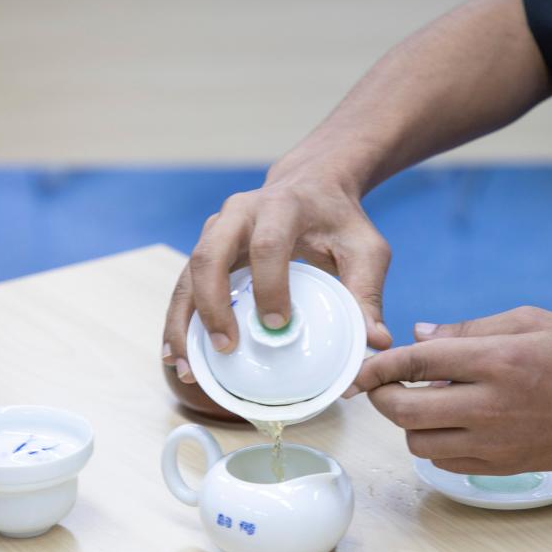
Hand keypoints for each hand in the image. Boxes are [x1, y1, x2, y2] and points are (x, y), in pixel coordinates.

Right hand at [162, 167, 393, 382]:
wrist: (312, 185)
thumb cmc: (339, 220)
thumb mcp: (365, 248)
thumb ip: (368, 291)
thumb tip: (375, 341)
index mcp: (282, 206)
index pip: (267, 243)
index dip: (269, 285)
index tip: (278, 325)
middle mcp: (239, 213)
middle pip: (210, 255)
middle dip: (212, 305)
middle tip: (226, 348)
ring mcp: (216, 228)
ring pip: (188, 273)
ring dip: (183, 320)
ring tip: (187, 366)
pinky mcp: (205, 246)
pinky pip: (183, 283)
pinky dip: (178, 319)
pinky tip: (176, 355)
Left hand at [344, 306, 551, 473]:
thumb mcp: (530, 320)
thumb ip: (469, 329)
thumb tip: (419, 333)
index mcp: (496, 360)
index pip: (416, 362)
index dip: (380, 363)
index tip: (364, 364)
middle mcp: (489, 405)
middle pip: (405, 409)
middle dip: (379, 395)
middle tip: (381, 384)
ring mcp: (494, 441)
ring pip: (418, 441)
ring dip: (406, 421)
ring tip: (420, 400)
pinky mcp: (500, 466)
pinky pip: (444, 462)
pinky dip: (432, 444)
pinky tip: (446, 423)